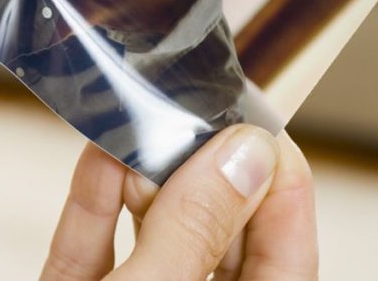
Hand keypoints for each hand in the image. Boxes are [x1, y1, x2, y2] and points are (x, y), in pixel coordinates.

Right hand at [43, 125, 317, 279]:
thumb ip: (192, 230)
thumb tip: (243, 155)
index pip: (286, 261)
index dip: (280, 190)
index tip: (260, 129)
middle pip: (217, 242)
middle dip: (204, 176)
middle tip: (199, 115)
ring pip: (152, 241)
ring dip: (143, 183)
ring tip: (144, 129)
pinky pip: (92, 250)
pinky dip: (93, 204)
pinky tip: (100, 154)